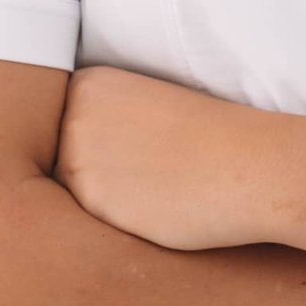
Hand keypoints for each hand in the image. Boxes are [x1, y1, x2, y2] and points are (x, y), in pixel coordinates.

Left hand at [56, 63, 275, 249]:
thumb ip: (102, 122)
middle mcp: (73, 116)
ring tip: (152, 190)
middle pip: (57, 159)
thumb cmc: (208, 137)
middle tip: (145, 173)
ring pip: (69, 194)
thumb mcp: (145, 106)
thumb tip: (74, 157)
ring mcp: (77, 157)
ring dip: (100, 200)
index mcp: (88, 83)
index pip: (61, 125)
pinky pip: (87, 222)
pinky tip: (152, 209)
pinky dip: (114, 222)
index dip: (96, 145)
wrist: (247, 165)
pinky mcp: (91, 201)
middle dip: (91, 172)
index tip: (132, 149)